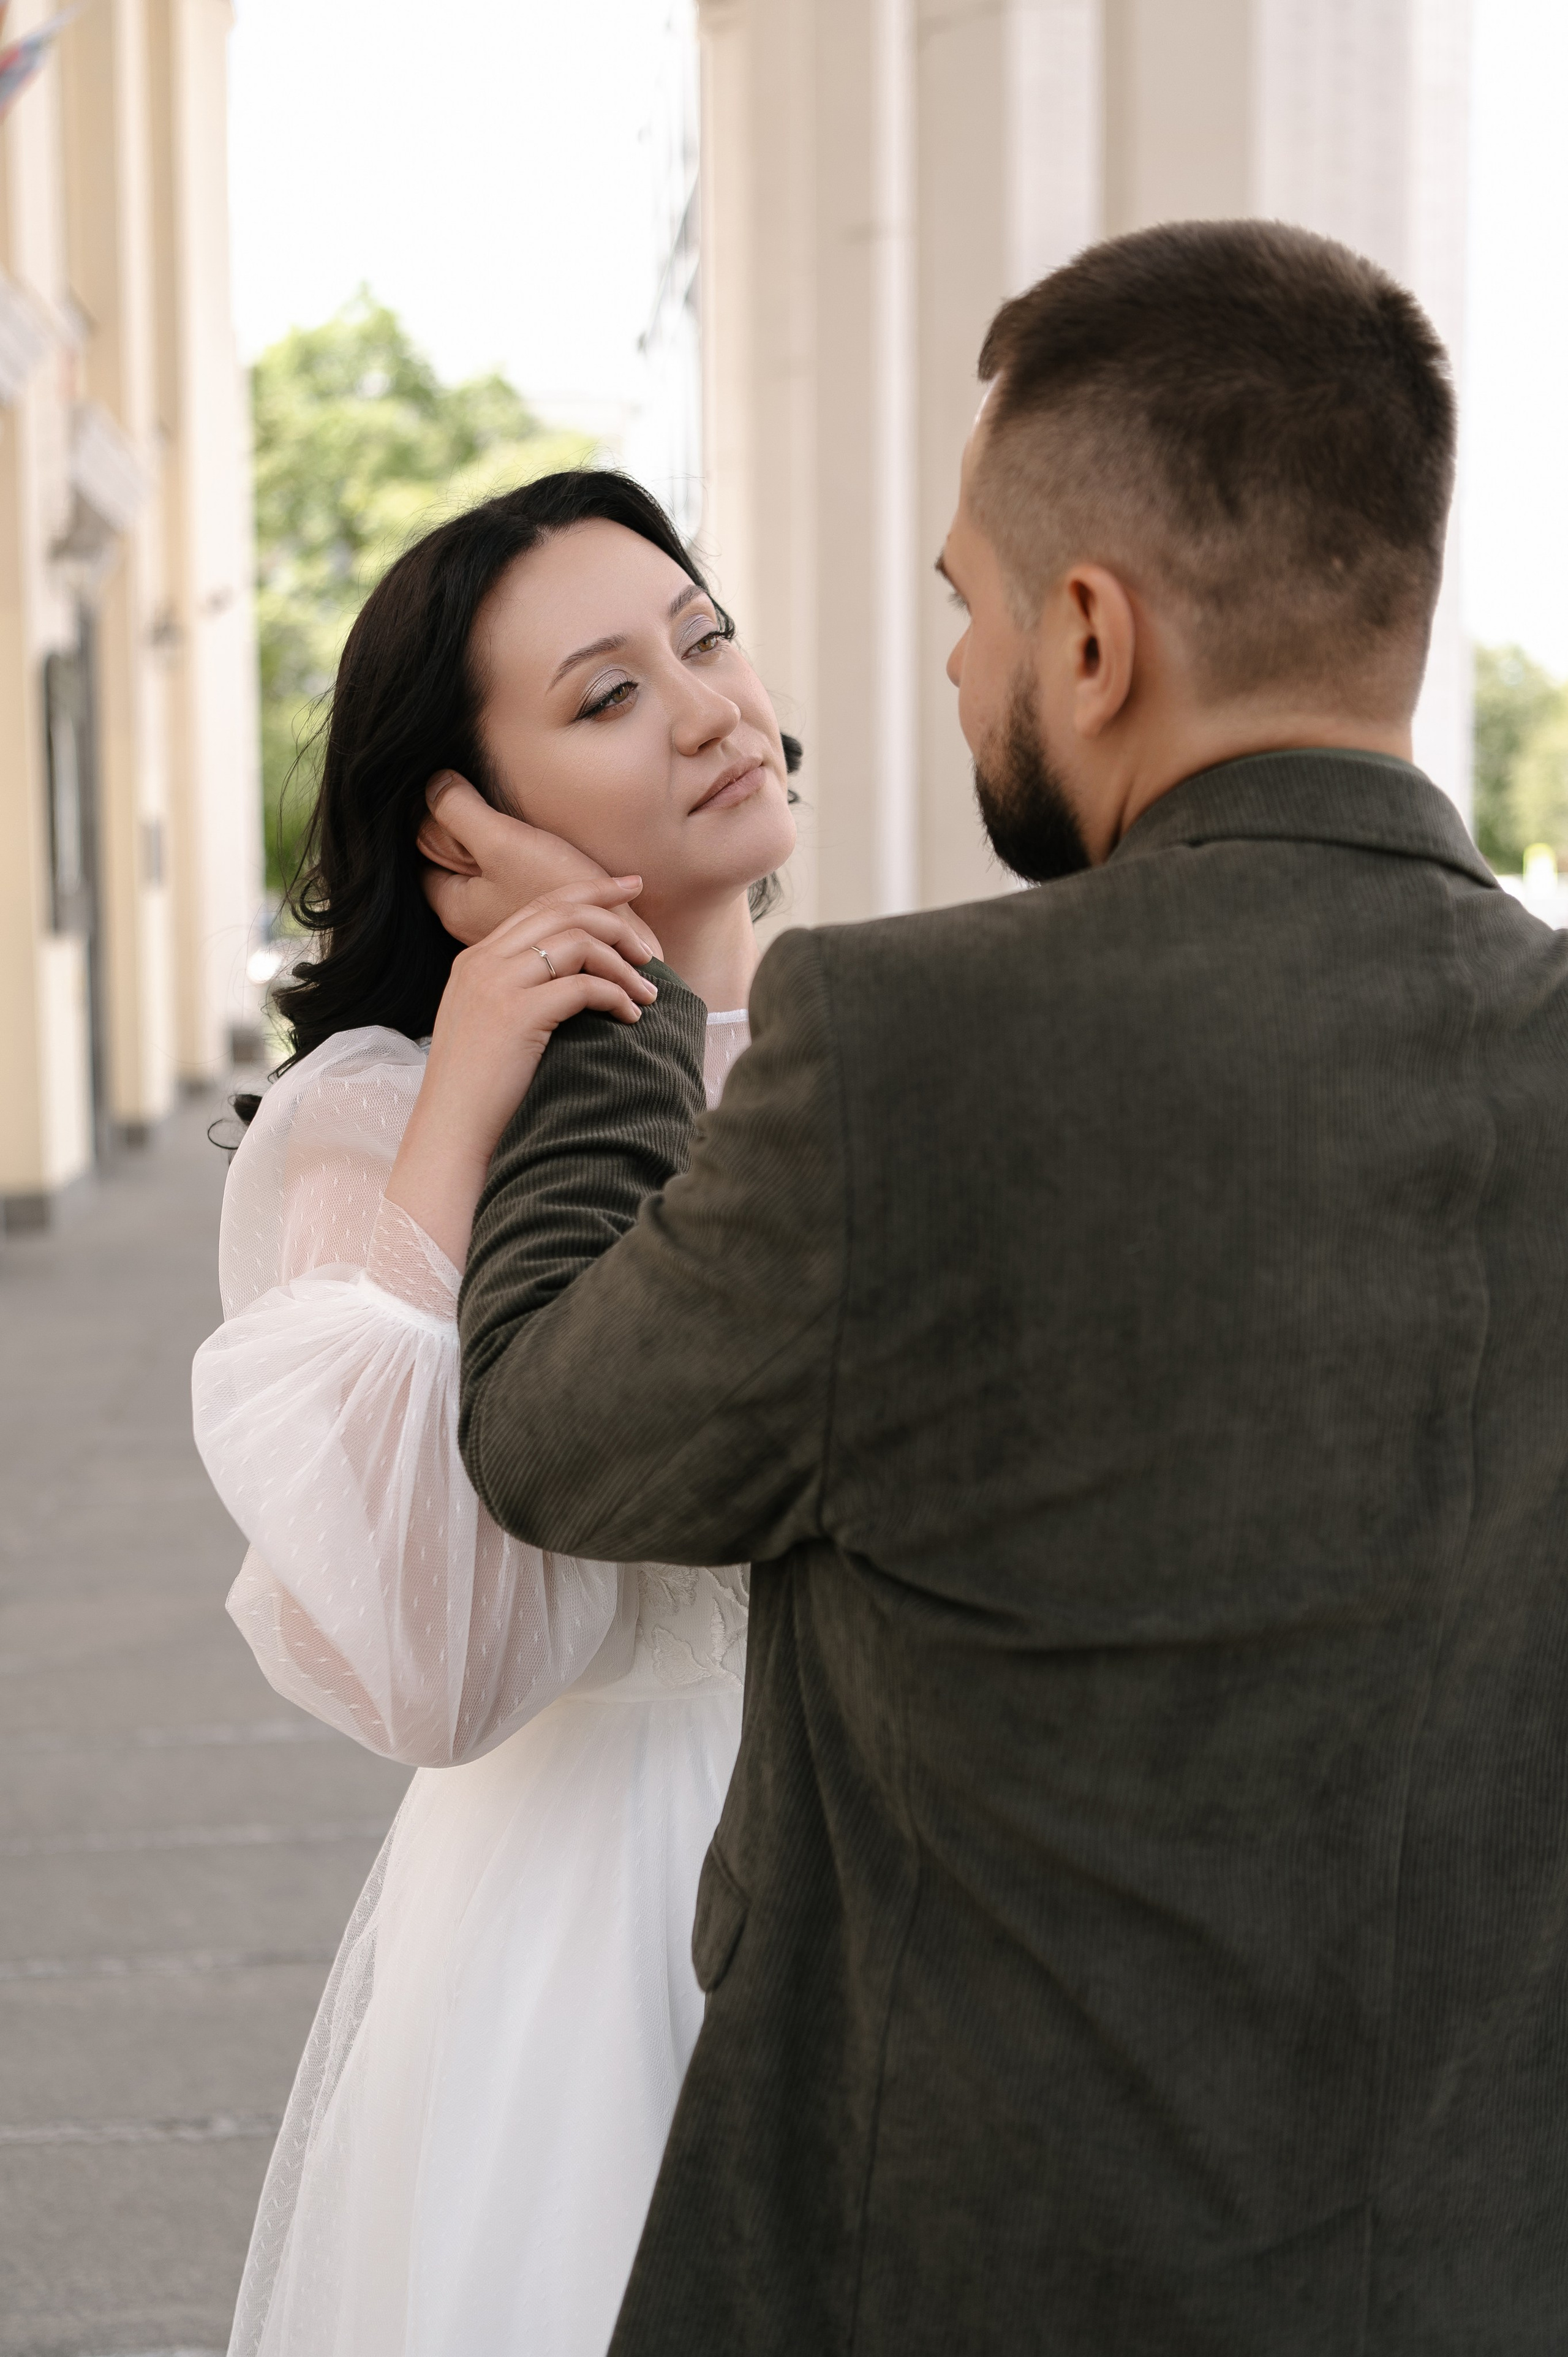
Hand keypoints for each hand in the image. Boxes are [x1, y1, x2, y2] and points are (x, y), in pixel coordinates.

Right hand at [384, 878, 660, 1265]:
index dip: (590, 892)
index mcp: (476, 959)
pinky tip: (631, 1017)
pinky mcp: (517, 1014)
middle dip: (616, 918)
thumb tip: (573, 976)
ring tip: (648, 993)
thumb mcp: (488, 1024)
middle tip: (651, 948)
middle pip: (562, 912)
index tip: (630, 888)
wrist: (450, 1132)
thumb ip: (517, 990)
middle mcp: (483, 962)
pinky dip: (616, 996)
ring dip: (623, 965)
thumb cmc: (478, 1091)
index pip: (541, 906)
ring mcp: (497, 985)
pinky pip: (584, 986)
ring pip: (578, 943)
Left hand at [419, 773, 645, 948]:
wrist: (622, 938)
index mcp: (453, 906)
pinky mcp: (534, 925)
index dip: (443, 822)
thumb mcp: (502, 841)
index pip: (425, 853)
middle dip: (476, 837)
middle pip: (457, 863)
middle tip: (506, 822)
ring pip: (490, 873)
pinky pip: (518, 887)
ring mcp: (502, 924)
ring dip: (508, 851)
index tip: (473, 807)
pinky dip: (531, 870)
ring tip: (536, 843)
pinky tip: (555, 862)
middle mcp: (470, 922)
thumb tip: (432, 783)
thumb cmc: (558, 888)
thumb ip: (459, 810)